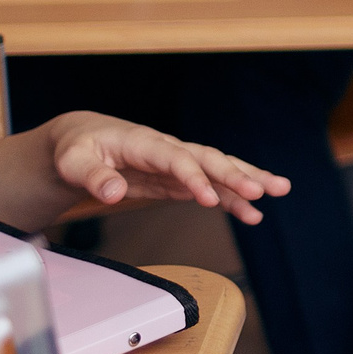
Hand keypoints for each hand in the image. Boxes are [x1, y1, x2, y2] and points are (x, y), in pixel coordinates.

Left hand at [42, 111, 288, 221]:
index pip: (176, 158)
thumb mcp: (73, 161)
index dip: (194, 177)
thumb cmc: (76, 149)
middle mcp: (168, 149)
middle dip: (237, 174)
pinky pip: (211, 186)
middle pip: (210, 159)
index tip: (208, 199)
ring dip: (248, 180)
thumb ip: (93, 177)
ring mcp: (177, 163)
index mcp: (144, 142)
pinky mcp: (179, 178)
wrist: (82, 141)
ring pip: (218, 168)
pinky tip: (252, 212)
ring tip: (280, 191)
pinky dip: (232, 198)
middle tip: (264, 190)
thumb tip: (113, 192)